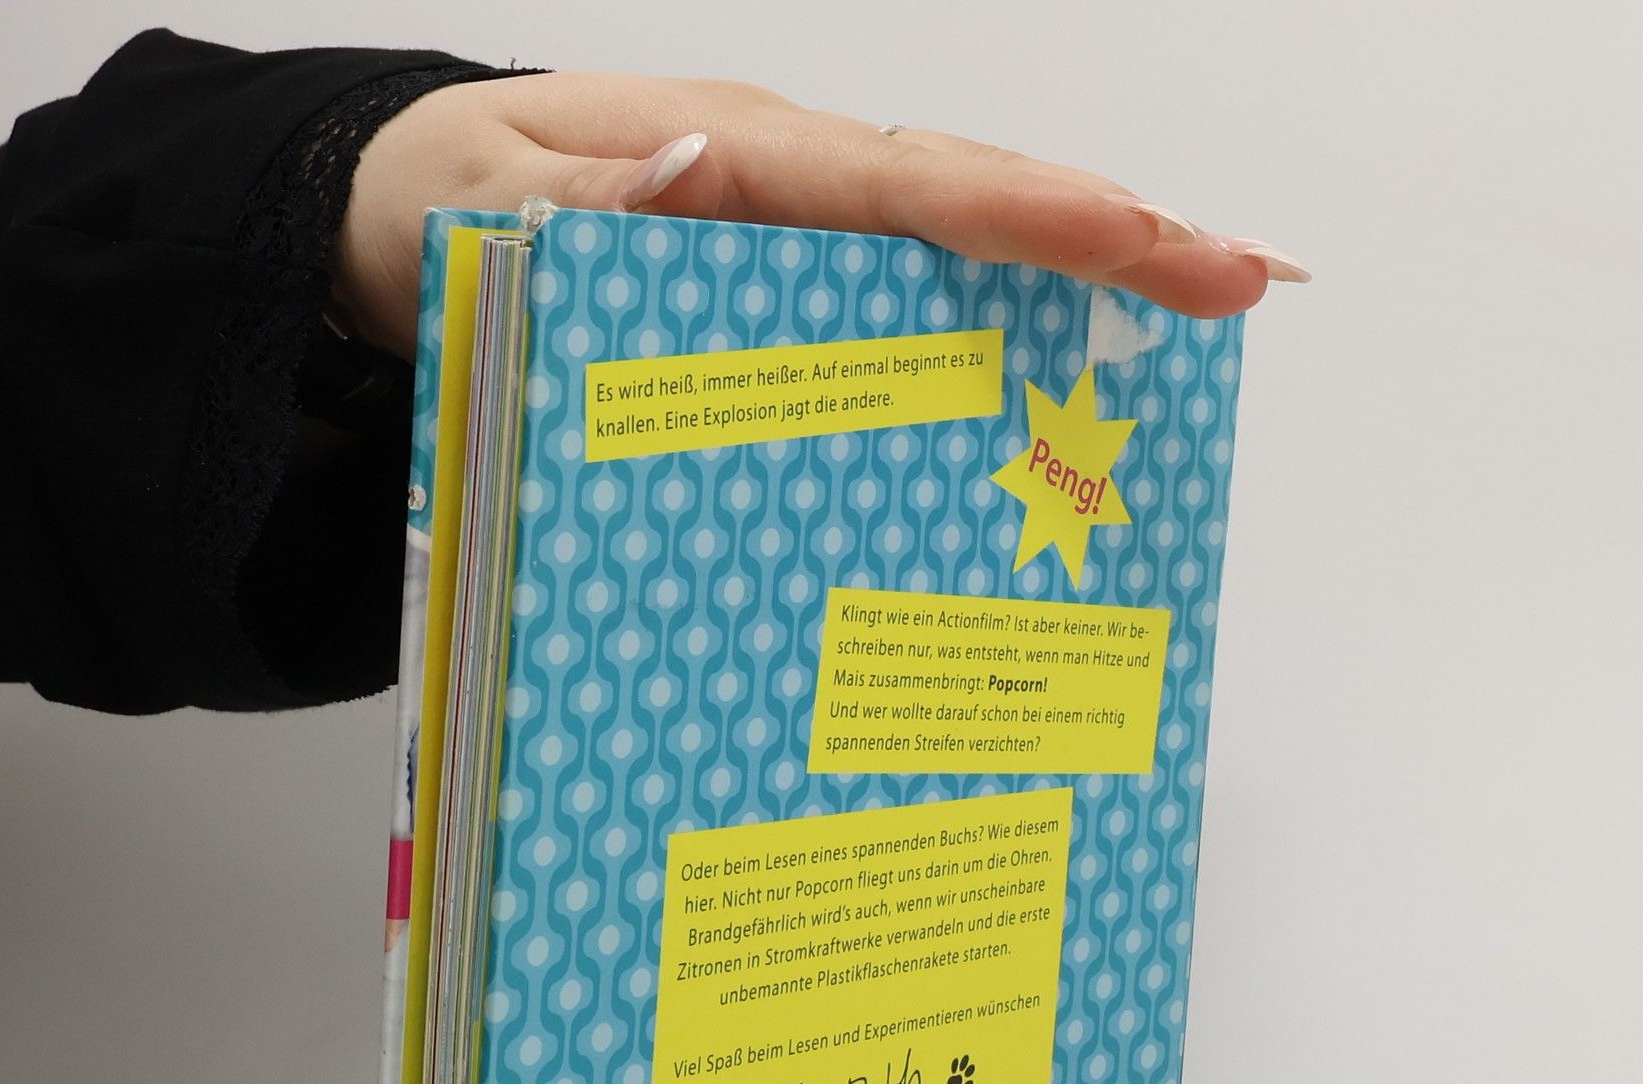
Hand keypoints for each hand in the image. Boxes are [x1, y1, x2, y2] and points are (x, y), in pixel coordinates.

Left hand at [334, 71, 1307, 357]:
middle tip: (1247, 277)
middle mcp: (784, 183)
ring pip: (961, 244)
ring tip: (1209, 310)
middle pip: (971, 198)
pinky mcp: (786, 290)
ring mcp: (795, 235)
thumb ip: (571, 201)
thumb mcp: (474, 202)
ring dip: (1087, 275)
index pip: (898, 180)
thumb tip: (697, 169)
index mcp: (729, 155)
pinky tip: (1066, 370)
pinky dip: (1001, 318)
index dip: (1020, 210)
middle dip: (1113, 234)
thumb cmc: (436, 206)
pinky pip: (909, 298)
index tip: (1138, 234)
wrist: (396, 224)